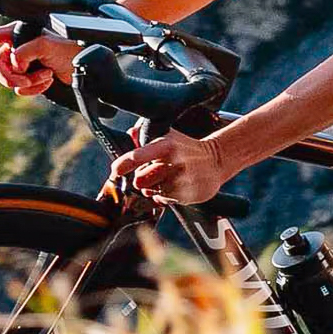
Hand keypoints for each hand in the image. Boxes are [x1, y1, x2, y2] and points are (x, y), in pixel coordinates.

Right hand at [0, 26, 80, 96]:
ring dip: (27, 82)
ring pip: (8, 81)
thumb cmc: (70, 47)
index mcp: (18, 33)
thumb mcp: (45, 44)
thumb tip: (14, 66)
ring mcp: (24, 65)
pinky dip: (33, 89)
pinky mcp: (31, 79)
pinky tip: (47, 81)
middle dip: (9, 75)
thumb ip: (24, 52)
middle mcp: (18, 48)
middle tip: (24, 77)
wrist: (87, 65)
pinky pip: (20, 89)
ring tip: (46, 75)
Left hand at [110, 131, 230, 205]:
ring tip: (168, 178)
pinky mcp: (189, 194)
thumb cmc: (186, 147)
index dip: (125, 163)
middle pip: (141, 179)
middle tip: (153, 173)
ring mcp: (182, 179)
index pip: (140, 154)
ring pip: (152, 191)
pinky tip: (176, 186)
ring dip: (155, 188)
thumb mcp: (170, 134)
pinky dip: (166, 196)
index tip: (115, 170)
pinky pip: (165, 200)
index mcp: (167, 144)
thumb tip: (131, 134)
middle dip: (142, 179)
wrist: (216, 160)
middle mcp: (174, 161)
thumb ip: (147, 133)